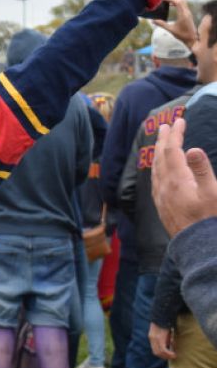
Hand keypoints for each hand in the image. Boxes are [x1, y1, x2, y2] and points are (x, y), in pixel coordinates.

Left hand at [148, 323, 175, 360]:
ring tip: (174, 356)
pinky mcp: (159, 337)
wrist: (163, 313)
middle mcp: (152, 338)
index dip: (161, 354)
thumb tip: (171, 343)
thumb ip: (165, 337)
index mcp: (152, 336)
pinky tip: (174, 354)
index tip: (169, 355)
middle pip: (156, 352)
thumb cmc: (165, 321)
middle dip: (164, 357)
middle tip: (172, 357)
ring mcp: (155, 338)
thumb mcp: (164, 330)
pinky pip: (163, 349)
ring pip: (159, 352)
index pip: (154, 349)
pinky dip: (168, 353)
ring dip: (167, 356)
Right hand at [151, 0, 197, 49]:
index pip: (178, 2)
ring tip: (166, 0)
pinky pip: (183, 5)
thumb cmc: (182, 35)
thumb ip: (161, 24)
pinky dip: (177, 3)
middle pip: (181, 0)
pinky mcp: (188, 14)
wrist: (192, 39)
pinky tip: (171, 5)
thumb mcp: (170, 30)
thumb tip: (152, 20)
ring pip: (183, 2)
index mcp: (183, 15)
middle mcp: (187, 12)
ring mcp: (188, 13)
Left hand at [152, 120, 216, 235]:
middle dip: (163, 140)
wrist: (198, 247)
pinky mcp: (162, 207)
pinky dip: (157, 170)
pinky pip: (155, 182)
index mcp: (177, 180)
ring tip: (161, 145)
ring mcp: (161, 198)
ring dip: (158, 154)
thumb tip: (191, 149)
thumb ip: (202, 170)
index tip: (179, 120)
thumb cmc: (210, 220)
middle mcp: (164, 187)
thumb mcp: (213, 193)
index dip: (175, 134)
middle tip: (165, 126)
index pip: (172, 151)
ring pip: (155, 170)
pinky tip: (159, 173)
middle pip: (160, 158)